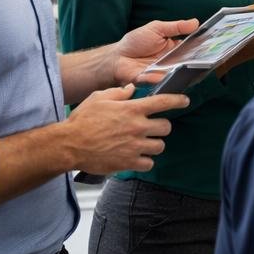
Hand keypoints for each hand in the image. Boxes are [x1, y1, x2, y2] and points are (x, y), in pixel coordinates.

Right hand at [66, 85, 188, 174]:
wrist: (68, 145)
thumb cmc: (82, 120)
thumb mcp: (99, 98)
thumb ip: (118, 93)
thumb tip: (131, 90)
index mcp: (132, 109)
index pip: (164, 102)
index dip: (178, 100)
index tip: (185, 100)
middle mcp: (137, 127)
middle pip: (166, 127)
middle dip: (161, 126)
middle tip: (152, 127)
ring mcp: (134, 146)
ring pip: (160, 146)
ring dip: (154, 144)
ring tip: (144, 143)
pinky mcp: (128, 162)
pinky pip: (149, 163)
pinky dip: (145, 161)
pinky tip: (137, 157)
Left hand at [111, 18, 200, 84]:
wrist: (116, 57)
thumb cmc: (135, 42)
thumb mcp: (157, 28)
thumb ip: (176, 27)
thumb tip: (196, 22)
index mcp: (175, 49)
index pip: (194, 50)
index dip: (204, 48)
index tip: (216, 47)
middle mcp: (173, 63)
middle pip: (191, 64)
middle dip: (200, 63)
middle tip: (209, 60)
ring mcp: (165, 73)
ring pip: (180, 75)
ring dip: (185, 72)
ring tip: (191, 68)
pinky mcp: (154, 82)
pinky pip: (163, 82)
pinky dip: (165, 78)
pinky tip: (167, 74)